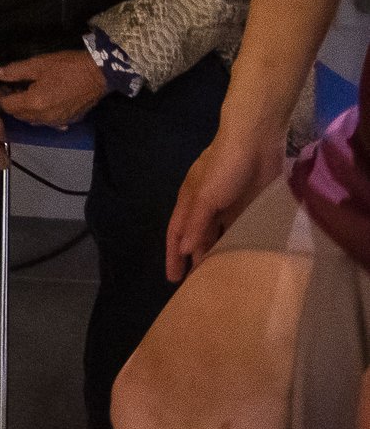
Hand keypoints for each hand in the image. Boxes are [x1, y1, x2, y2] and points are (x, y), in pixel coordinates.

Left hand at [0, 51, 107, 128]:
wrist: (100, 74)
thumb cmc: (67, 66)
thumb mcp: (37, 64)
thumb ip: (14, 71)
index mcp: (34, 103)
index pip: (7, 106)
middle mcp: (44, 117)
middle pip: (19, 115)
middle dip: (11, 103)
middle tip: (11, 88)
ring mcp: (58, 121)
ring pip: (33, 119)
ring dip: (25, 109)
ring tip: (26, 92)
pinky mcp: (69, 121)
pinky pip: (48, 121)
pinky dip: (41, 113)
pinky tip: (44, 102)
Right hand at [164, 122, 285, 280]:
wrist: (255, 142)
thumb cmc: (225, 167)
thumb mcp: (206, 196)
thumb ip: (195, 223)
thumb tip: (185, 250)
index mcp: (189, 201)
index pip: (176, 234)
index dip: (173, 256)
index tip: (173, 279)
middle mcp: (205, 206)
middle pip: (197, 238)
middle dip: (194, 259)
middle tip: (199, 286)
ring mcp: (228, 207)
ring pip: (219, 236)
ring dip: (218, 254)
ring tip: (222, 277)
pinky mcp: (249, 206)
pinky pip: (240, 230)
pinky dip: (238, 244)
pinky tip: (245, 258)